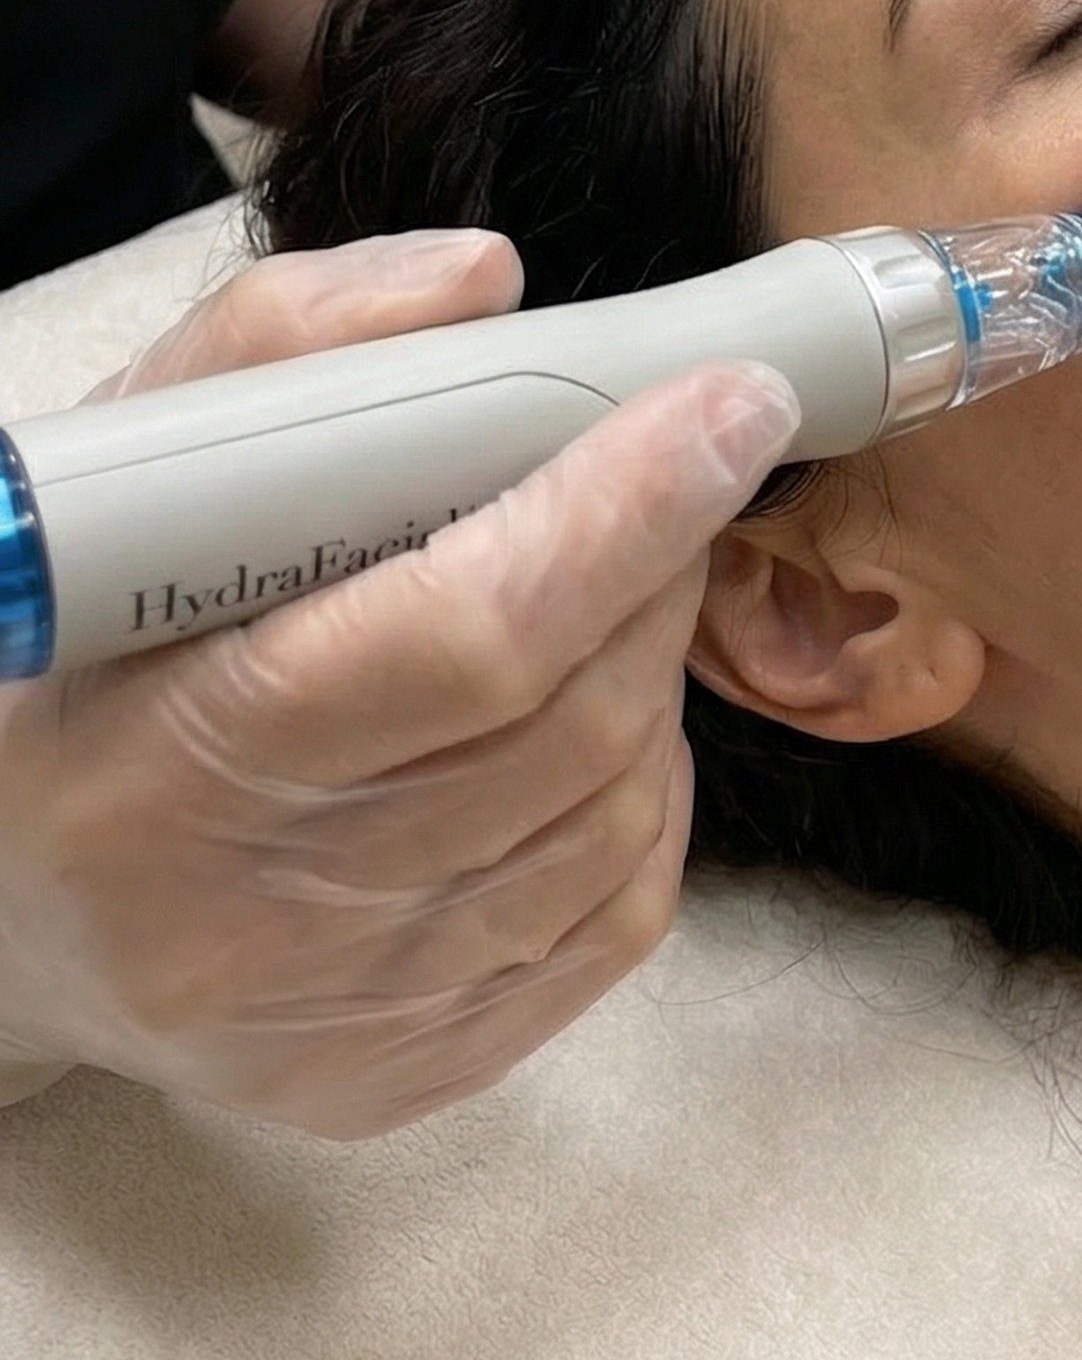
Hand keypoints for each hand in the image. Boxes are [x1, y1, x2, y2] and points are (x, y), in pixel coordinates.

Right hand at [0, 233, 795, 1136]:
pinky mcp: (399, 1077)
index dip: (621, 509)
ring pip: (610, 815)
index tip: (729, 404)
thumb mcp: (127, 469)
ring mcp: (330, 1021)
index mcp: (160, 762)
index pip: (462, 633)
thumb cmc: (73, 656)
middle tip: (678, 464)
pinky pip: (614, 918)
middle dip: (661, 564)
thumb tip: (488, 283)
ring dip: (658, 670)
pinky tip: (592, 718)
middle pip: (564, 724)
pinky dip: (642, 791)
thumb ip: (292, 346)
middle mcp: (244, 926)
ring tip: (617, 580)